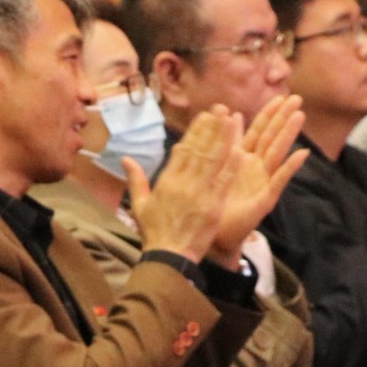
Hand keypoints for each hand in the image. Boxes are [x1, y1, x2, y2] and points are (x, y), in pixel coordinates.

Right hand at [130, 107, 241, 261]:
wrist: (168, 257)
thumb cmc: (154, 231)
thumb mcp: (140, 204)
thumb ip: (136, 179)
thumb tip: (125, 158)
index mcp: (167, 181)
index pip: (183, 150)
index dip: (195, 131)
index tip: (205, 116)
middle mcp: (183, 183)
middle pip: (200, 150)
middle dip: (211, 128)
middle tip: (221, 109)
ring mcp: (199, 194)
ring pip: (213, 161)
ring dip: (223, 139)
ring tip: (232, 121)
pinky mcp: (213, 207)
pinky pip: (224, 183)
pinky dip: (231, 166)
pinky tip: (241, 150)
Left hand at [207, 96, 308, 267]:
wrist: (214, 234)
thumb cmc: (216, 201)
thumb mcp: (219, 164)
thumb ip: (228, 140)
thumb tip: (232, 114)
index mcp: (244, 158)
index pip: (259, 131)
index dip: (269, 114)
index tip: (280, 96)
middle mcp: (257, 167)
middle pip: (272, 137)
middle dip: (283, 118)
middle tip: (297, 98)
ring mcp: (263, 182)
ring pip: (277, 153)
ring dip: (289, 134)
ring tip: (300, 116)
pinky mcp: (266, 199)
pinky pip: (279, 180)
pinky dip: (290, 167)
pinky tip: (301, 154)